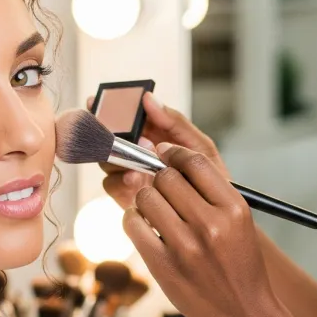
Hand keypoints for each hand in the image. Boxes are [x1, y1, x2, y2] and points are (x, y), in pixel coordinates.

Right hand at [97, 93, 226, 210]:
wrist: (219, 217)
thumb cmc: (213, 180)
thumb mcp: (200, 147)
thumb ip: (176, 123)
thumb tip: (148, 99)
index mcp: (155, 136)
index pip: (128, 118)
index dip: (110, 107)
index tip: (97, 101)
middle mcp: (140, 155)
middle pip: (112, 139)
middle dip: (113, 135)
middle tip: (129, 138)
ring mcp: (133, 175)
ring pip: (108, 161)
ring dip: (118, 158)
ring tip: (138, 162)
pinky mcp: (128, 197)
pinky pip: (111, 184)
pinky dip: (119, 180)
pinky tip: (136, 179)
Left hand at [123, 143, 280, 316]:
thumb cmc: (241, 268)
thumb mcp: (240, 224)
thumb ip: (210, 194)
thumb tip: (169, 161)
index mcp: (234, 209)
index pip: (195, 163)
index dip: (174, 153)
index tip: (165, 153)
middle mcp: (210, 224)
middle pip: (166, 177)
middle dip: (159, 177)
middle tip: (160, 187)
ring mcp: (184, 246)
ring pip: (146, 197)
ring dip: (145, 198)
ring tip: (155, 210)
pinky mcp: (162, 265)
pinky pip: (132, 224)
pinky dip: (133, 219)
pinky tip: (144, 225)